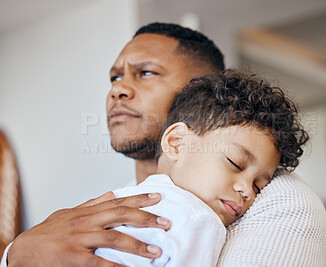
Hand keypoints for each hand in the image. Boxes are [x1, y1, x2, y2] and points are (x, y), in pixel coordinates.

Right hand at [7, 192, 170, 266]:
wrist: (23, 250)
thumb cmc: (48, 232)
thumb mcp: (69, 213)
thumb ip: (92, 203)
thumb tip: (112, 192)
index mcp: (87, 212)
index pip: (118, 201)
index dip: (139, 198)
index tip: (158, 197)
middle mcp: (86, 222)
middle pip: (121, 215)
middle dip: (145, 218)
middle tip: (166, 223)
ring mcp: (80, 239)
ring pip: (114, 238)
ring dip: (137, 245)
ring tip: (156, 252)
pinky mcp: (73, 258)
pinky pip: (99, 262)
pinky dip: (116, 266)